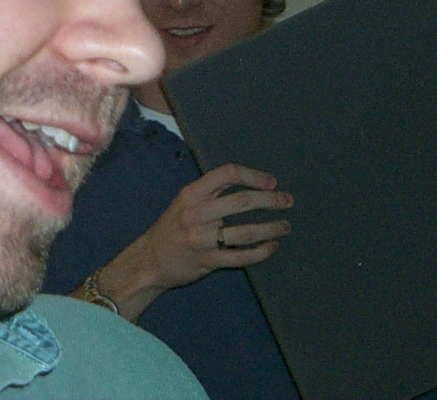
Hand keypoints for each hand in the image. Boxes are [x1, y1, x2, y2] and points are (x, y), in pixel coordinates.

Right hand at [135, 163, 292, 291]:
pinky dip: (261, 252)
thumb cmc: (171, 228)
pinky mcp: (206, 262)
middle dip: (270, 200)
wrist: (148, 260)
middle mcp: (195, 214)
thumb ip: (211, 192)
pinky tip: (272, 247)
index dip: (253, 176)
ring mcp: (200, 239)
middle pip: (241, 201)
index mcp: (191, 194)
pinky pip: (241, 257)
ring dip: (271, 228)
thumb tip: (249, 182)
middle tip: (287, 201)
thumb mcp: (184, 202)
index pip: (226, 174)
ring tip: (285, 226)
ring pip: (245, 232)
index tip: (271, 182)